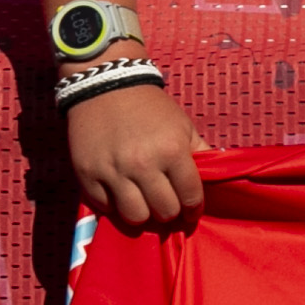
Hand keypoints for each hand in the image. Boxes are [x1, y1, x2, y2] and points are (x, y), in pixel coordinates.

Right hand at [70, 77, 200, 230]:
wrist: (105, 86)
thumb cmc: (150, 108)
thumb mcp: (182, 125)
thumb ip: (200, 153)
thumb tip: (216, 180)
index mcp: (171, 150)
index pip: (190, 196)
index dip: (193, 207)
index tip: (190, 209)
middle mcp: (143, 164)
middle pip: (164, 212)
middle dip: (169, 211)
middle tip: (165, 202)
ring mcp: (113, 171)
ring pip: (135, 217)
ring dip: (143, 213)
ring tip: (143, 202)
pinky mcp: (87, 175)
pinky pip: (106, 208)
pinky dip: (114, 205)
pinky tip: (120, 192)